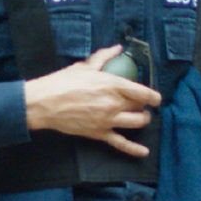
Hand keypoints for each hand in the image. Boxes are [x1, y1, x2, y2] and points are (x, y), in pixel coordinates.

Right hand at [23, 45, 162, 157]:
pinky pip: (121, 143)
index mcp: (113, 85)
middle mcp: (114, 104)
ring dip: (142, 120)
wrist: (44, 104)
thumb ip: (104, 57)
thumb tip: (117, 48)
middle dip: (144, 107)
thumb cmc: (62, 82)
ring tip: (140, 117)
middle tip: (140, 105)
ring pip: (136, 123)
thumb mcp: (84, 66)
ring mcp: (108, 120)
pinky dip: (134, 149)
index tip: (156, 98)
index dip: (153, 96)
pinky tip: (144, 152)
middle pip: (140, 107)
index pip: (142, 92)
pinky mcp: (99, 133)